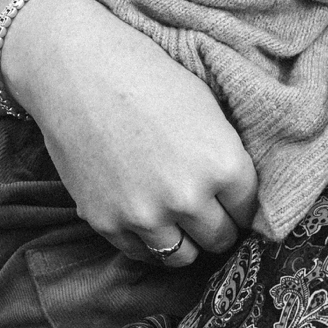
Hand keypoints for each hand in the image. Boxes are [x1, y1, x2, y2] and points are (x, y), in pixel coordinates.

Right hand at [0, 0, 258, 268]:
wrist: (78, 70)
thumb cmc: (148, 75)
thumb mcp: (208, 109)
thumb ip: (227, 158)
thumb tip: (240, 196)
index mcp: (223, 164)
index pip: (250, 209)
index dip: (242, 203)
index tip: (233, 200)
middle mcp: (188, 197)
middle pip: (221, 238)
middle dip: (219, 225)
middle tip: (210, 211)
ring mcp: (145, 216)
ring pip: (183, 257)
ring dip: (186, 241)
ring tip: (180, 221)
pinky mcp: (107, 223)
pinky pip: (141, 254)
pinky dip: (148, 243)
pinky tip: (149, 219)